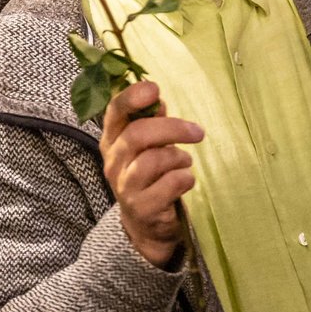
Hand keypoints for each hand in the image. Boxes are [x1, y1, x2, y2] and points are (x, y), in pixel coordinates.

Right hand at [100, 81, 202, 267]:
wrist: (146, 223)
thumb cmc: (150, 173)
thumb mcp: (148, 144)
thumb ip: (151, 121)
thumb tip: (157, 99)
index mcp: (112, 139)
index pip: (114, 111)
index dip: (132, 97)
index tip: (154, 89)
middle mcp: (113, 161)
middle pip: (137, 135)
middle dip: (172, 128)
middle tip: (197, 132)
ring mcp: (125, 186)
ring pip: (154, 160)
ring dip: (178, 157)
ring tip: (185, 163)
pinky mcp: (142, 208)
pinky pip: (170, 184)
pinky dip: (185, 178)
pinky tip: (185, 181)